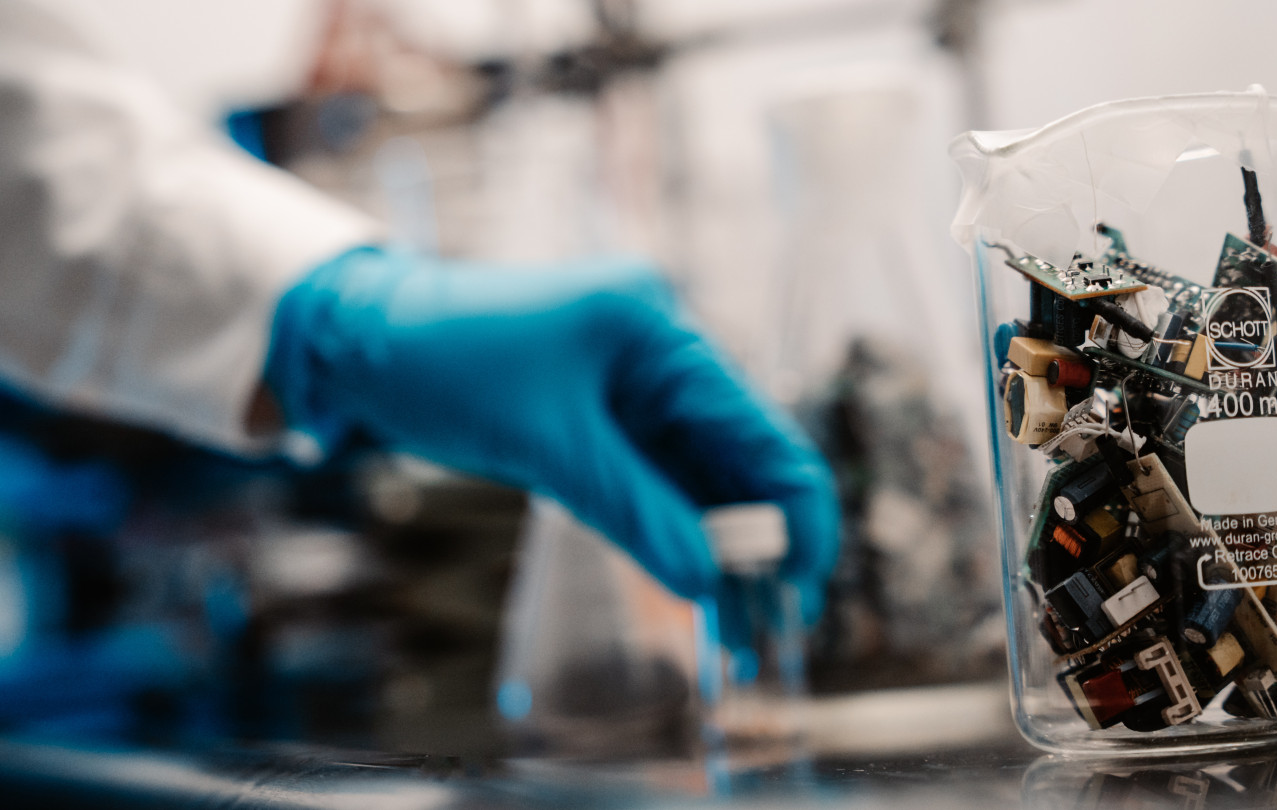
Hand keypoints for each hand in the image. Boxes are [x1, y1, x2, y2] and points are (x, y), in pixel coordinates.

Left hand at [265, 248, 838, 618]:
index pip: (759, 428)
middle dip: (759, 542)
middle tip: (772, 626)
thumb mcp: (547, 444)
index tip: (804, 584)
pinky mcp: (606, 419)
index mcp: (660, 334)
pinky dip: (675, 533)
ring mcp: (635, 388)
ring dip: (720, 549)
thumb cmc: (449, 366)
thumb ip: (635, 510)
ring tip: (738, 631)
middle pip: (738, 458)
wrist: (365, 341)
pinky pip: (658, 482)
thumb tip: (707, 582)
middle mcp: (661, 357)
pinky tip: (696, 589)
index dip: (794, 510)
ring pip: (701, 479)